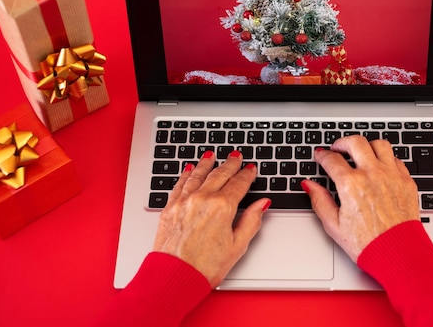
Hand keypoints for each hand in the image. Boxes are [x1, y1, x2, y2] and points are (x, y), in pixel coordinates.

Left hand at [153, 151, 270, 286]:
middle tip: (235, 156)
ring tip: (212, 156)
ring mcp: (184, 201)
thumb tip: (262, 204)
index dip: (247, 175)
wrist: (175, 277)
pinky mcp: (170, 208)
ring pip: (198, 175)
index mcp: (222, 207)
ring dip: (206, 164)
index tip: (250, 169)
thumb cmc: (205, 267)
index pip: (239, 184)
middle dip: (230, 164)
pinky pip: (180, 184)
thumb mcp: (238, 246)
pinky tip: (189, 169)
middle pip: (219, 174)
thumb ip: (252, 221)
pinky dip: (186, 174)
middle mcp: (202, 199)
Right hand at [303, 136, 419, 261]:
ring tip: (360, 152)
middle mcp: (372, 174)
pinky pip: (396, 159)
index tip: (321, 156)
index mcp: (351, 185)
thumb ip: (319, 201)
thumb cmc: (368, 244)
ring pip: (379, 144)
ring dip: (366, 145)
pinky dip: (385, 158)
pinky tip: (379, 166)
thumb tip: (309, 185)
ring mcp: (391, 175)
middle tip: (337, 148)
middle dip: (342, 142)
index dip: (322, 156)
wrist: (399, 254)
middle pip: (355, 142)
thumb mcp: (334, 225)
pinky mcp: (406, 181)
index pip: (332, 159)